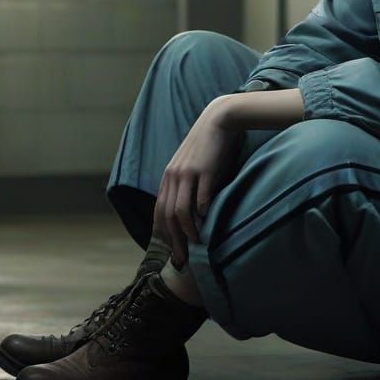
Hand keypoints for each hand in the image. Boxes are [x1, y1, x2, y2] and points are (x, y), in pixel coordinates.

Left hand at [156, 99, 242, 267]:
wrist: (219, 119)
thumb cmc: (209, 146)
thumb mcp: (192, 166)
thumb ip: (188, 186)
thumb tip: (191, 214)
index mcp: (168, 177)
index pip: (160, 212)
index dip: (164, 235)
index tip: (173, 252)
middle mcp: (173, 176)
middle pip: (168, 216)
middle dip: (174, 241)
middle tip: (182, 260)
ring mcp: (188, 173)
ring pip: (181, 211)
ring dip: (187, 232)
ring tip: (196, 245)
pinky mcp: (205, 171)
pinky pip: (200, 198)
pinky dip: (202, 213)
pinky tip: (207, 223)